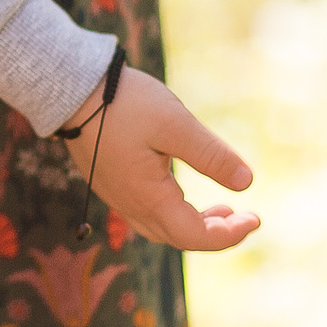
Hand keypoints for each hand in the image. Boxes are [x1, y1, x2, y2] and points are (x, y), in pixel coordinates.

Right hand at [61, 67, 259, 251]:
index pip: (195, 236)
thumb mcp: (175, 124)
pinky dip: (173, 212)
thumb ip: (211, 156)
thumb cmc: (124, 104)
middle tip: (244, 216)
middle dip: (215, 233)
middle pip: (178, 237)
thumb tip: (247, 182)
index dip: (229, 234)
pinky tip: (180, 190)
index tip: (255, 217)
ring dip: (193, 225)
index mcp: (148, 197)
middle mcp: (130, 204)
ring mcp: (116, 195)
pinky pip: (146, 213)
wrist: (71, 89)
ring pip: (161, 228)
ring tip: (221, 209)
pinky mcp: (110, 182)